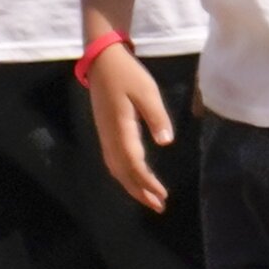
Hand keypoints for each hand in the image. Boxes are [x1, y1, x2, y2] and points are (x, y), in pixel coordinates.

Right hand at [85, 45, 174, 210]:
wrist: (102, 62)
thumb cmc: (127, 75)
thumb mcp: (147, 91)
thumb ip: (156, 116)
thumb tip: (166, 142)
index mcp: (120, 129)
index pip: (133, 163)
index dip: (147, 182)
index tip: (162, 195)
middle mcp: (109, 137)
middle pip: (123, 172)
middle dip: (140, 191)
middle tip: (158, 206)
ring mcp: (105, 135)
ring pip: (116, 169)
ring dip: (132, 186)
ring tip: (149, 198)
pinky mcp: (106, 132)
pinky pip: (113, 161)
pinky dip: (124, 175)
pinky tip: (134, 178)